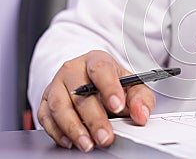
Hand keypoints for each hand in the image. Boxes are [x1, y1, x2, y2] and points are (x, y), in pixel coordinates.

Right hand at [38, 50, 155, 151]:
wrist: (90, 81)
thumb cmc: (112, 83)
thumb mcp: (133, 86)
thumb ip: (141, 99)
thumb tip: (141, 115)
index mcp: (96, 60)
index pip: (101, 69)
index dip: (109, 87)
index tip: (117, 106)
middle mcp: (73, 70)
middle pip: (80, 92)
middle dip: (94, 118)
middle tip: (106, 137)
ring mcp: (57, 84)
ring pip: (60, 106)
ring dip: (74, 128)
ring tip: (88, 144)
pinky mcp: (46, 100)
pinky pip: (46, 117)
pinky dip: (57, 132)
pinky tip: (70, 142)